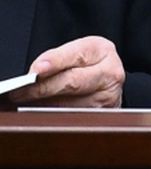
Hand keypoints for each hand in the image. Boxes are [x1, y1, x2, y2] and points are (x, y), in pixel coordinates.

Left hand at [7, 37, 124, 107]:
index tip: (37, 71)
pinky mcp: (104, 115)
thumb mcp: (74, 52)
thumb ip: (55, 59)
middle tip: (21, 92)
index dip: (55, 63)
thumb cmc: (86, 65)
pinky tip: (45, 109)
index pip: (76, 56)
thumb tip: (35, 73)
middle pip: (73, 82)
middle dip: (43, 88)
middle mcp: (111, 73)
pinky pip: (74, 117)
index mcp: (102, 50)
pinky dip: (56, 114)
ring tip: (29, 101)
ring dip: (46, 104)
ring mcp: (110, 96)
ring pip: (71, 104)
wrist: (107, 80)